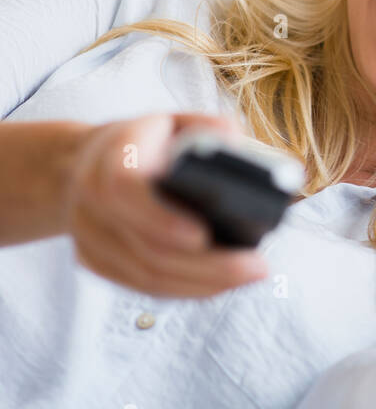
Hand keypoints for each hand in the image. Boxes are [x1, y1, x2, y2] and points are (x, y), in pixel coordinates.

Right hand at [62, 111, 270, 297]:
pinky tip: (218, 283)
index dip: (161, 218)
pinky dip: (184, 288)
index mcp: (110, 156)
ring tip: (248, 275)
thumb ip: (209, 128)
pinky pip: (142, 285)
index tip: (203, 235)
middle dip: (207, 264)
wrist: (85, 161)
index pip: (124, 189)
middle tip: (257, 266)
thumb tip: (238, 149)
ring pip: (146, 275)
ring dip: (202, 282)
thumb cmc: (144, 141)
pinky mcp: (94, 262)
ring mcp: (89, 237)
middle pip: (146, 247)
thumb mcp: (175, 120)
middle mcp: (91, 200)